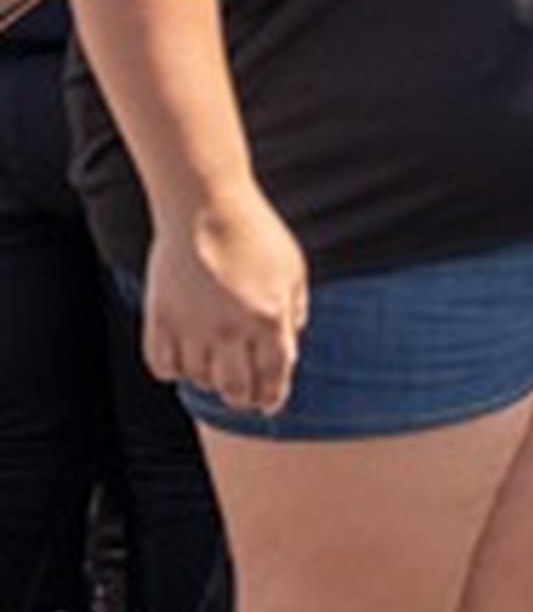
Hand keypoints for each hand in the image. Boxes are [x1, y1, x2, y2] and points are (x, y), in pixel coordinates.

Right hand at [143, 193, 307, 417]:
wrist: (205, 206)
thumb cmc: (255, 234)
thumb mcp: (293, 270)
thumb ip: (294, 313)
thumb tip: (288, 352)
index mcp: (270, 318)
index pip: (274, 376)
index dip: (273, 397)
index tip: (270, 406)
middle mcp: (231, 329)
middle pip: (236, 388)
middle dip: (244, 400)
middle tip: (244, 400)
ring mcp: (192, 326)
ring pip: (200, 380)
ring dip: (210, 382)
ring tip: (216, 372)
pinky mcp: (159, 319)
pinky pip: (163, 366)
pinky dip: (174, 371)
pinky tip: (185, 360)